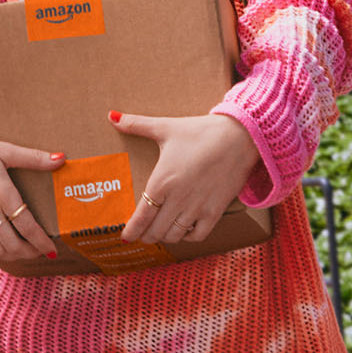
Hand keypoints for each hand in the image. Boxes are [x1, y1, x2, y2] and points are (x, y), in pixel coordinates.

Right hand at [0, 121, 63, 263]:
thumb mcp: (2, 149)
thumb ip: (33, 157)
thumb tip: (62, 159)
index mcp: (2, 193)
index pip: (28, 227)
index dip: (42, 243)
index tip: (51, 250)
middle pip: (14, 244)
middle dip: (30, 252)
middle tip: (38, 251)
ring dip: (11, 255)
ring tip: (19, 250)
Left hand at [112, 111, 259, 244]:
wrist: (240, 137)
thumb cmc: (200, 132)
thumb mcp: (165, 127)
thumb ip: (136, 124)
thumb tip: (112, 115)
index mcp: (162, 182)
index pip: (142, 216)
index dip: (132, 230)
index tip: (125, 237)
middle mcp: (178, 199)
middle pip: (156, 231)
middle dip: (146, 235)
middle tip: (142, 234)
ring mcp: (198, 208)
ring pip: (175, 235)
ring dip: (166, 236)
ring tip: (161, 231)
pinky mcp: (216, 211)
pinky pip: (199, 235)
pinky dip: (189, 237)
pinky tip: (185, 229)